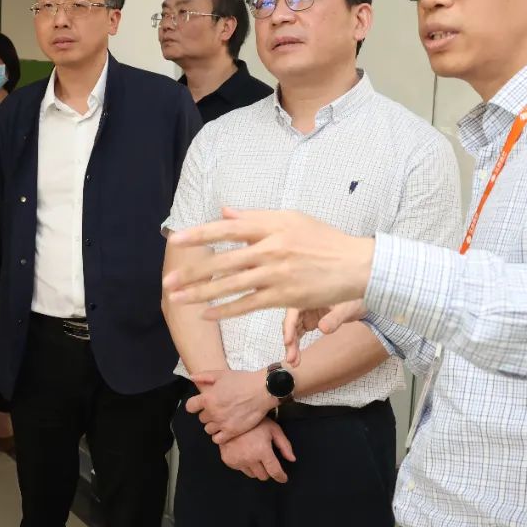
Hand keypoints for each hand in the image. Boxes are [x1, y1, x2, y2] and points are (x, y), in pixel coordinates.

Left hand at [162, 208, 374, 319]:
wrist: (357, 265)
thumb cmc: (323, 239)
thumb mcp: (291, 218)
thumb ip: (255, 218)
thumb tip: (224, 212)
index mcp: (271, 226)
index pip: (227, 229)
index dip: (200, 234)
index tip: (176, 239)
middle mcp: (271, 249)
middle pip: (223, 261)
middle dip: (192, 272)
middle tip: (168, 281)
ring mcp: (277, 274)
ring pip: (231, 285)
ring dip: (201, 294)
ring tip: (179, 299)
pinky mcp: (285, 297)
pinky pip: (248, 305)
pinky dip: (225, 310)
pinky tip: (207, 314)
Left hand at [186, 369, 275, 444]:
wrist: (262, 390)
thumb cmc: (242, 380)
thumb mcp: (221, 374)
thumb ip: (204, 376)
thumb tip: (192, 377)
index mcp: (207, 398)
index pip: (190, 407)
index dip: (194, 405)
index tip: (200, 404)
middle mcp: (212, 412)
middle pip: (201, 418)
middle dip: (208, 414)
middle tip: (217, 410)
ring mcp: (222, 423)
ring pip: (208, 429)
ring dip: (213, 425)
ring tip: (222, 420)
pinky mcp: (232, 432)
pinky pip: (218, 440)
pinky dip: (219, 436)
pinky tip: (225, 430)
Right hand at [218, 418, 295, 482]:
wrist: (230, 417)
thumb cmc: (253, 422)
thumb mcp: (273, 429)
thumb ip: (284, 445)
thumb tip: (292, 459)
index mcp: (262, 451)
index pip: (274, 471)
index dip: (281, 477)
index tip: (283, 478)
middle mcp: (249, 458)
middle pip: (263, 476)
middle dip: (267, 470)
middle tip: (266, 459)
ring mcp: (237, 460)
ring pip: (252, 475)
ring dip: (255, 469)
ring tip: (253, 454)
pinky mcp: (228, 461)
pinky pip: (240, 470)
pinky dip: (244, 464)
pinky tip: (243, 452)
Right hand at [282, 300, 368, 365]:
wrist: (362, 301)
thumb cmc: (354, 300)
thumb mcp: (346, 308)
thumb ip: (335, 318)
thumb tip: (322, 329)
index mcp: (307, 297)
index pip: (292, 313)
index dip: (289, 327)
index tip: (288, 342)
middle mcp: (303, 305)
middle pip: (291, 324)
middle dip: (290, 342)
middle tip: (291, 359)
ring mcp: (305, 314)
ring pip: (293, 332)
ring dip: (292, 347)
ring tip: (294, 363)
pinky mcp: (309, 322)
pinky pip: (299, 335)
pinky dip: (297, 346)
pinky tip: (297, 358)